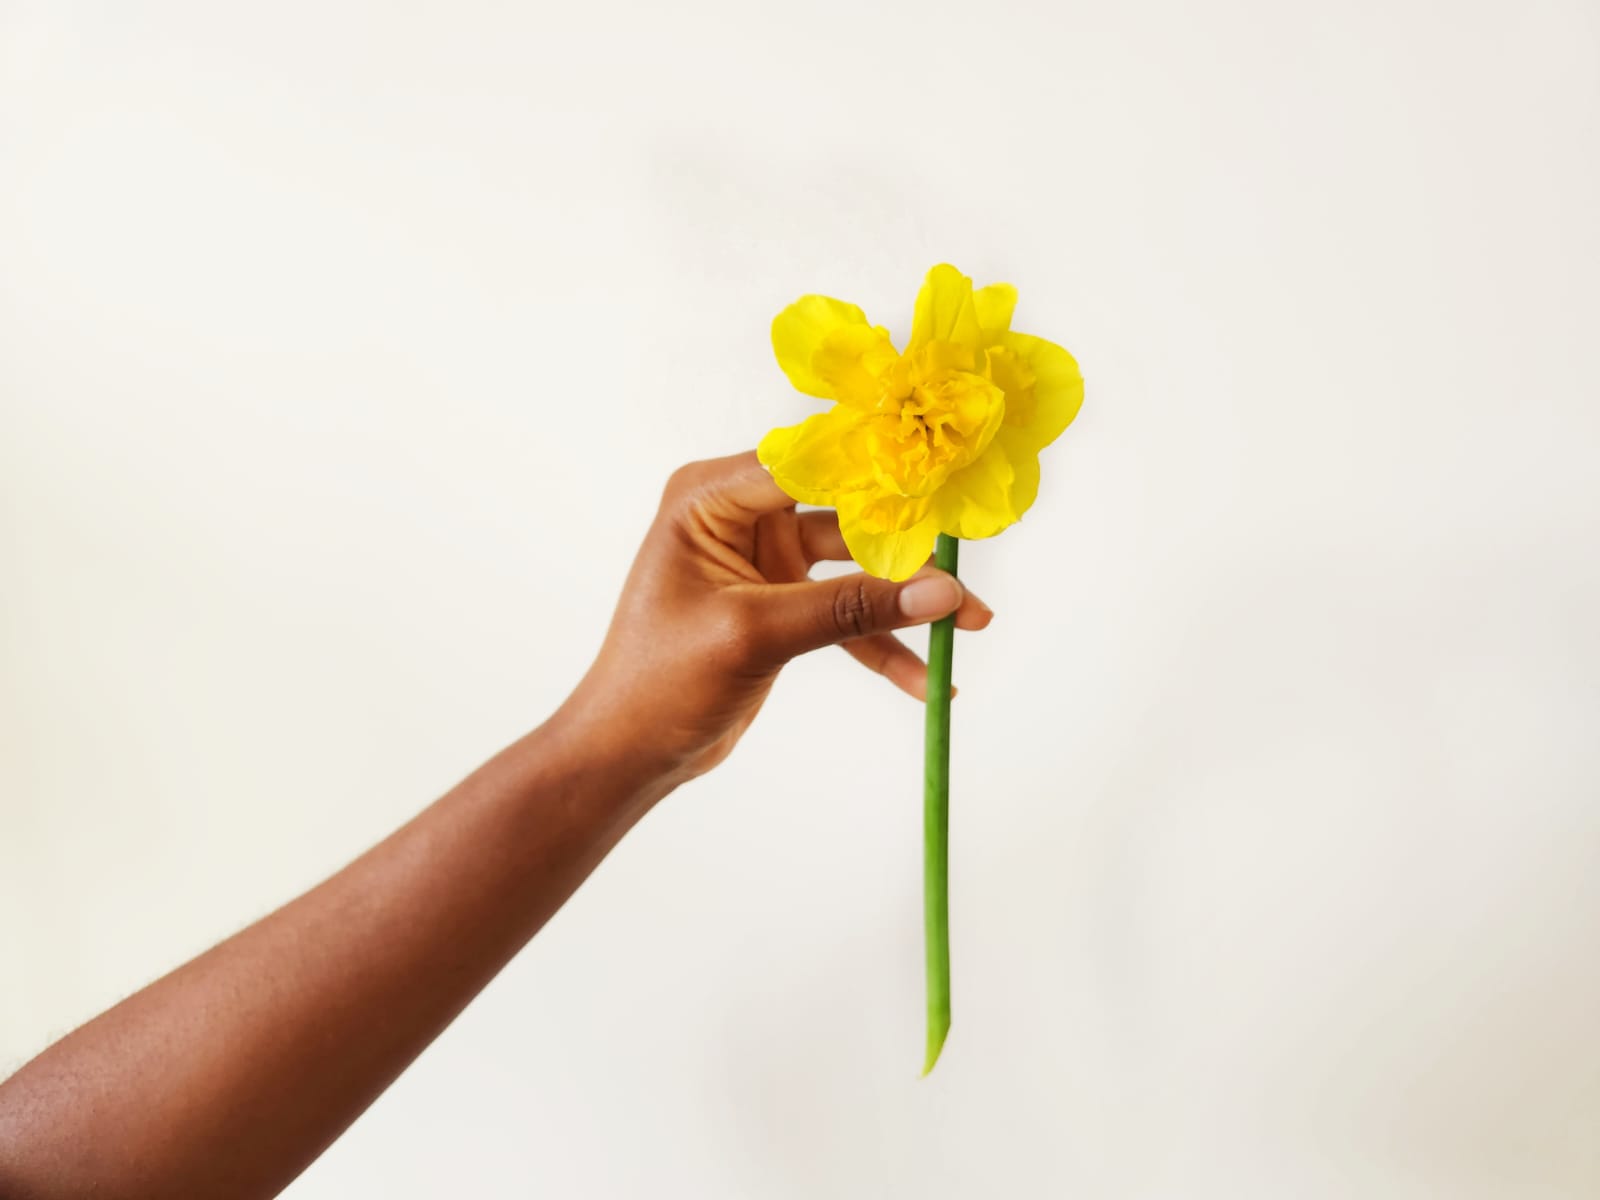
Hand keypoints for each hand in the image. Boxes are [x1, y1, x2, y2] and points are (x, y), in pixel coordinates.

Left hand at [557, 450, 993, 784]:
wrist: (629, 752)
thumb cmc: (660, 681)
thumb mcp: (756, 634)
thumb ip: (850, 608)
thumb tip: (941, 591)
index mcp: (712, 496)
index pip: (811, 463)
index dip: (880, 470)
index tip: (947, 480)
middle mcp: (740, 515)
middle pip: (846, 514)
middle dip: (909, 547)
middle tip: (970, 561)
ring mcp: (765, 560)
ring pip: (857, 567)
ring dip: (908, 600)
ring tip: (971, 624)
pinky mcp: (783, 604)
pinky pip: (847, 614)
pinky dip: (884, 644)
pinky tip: (928, 678)